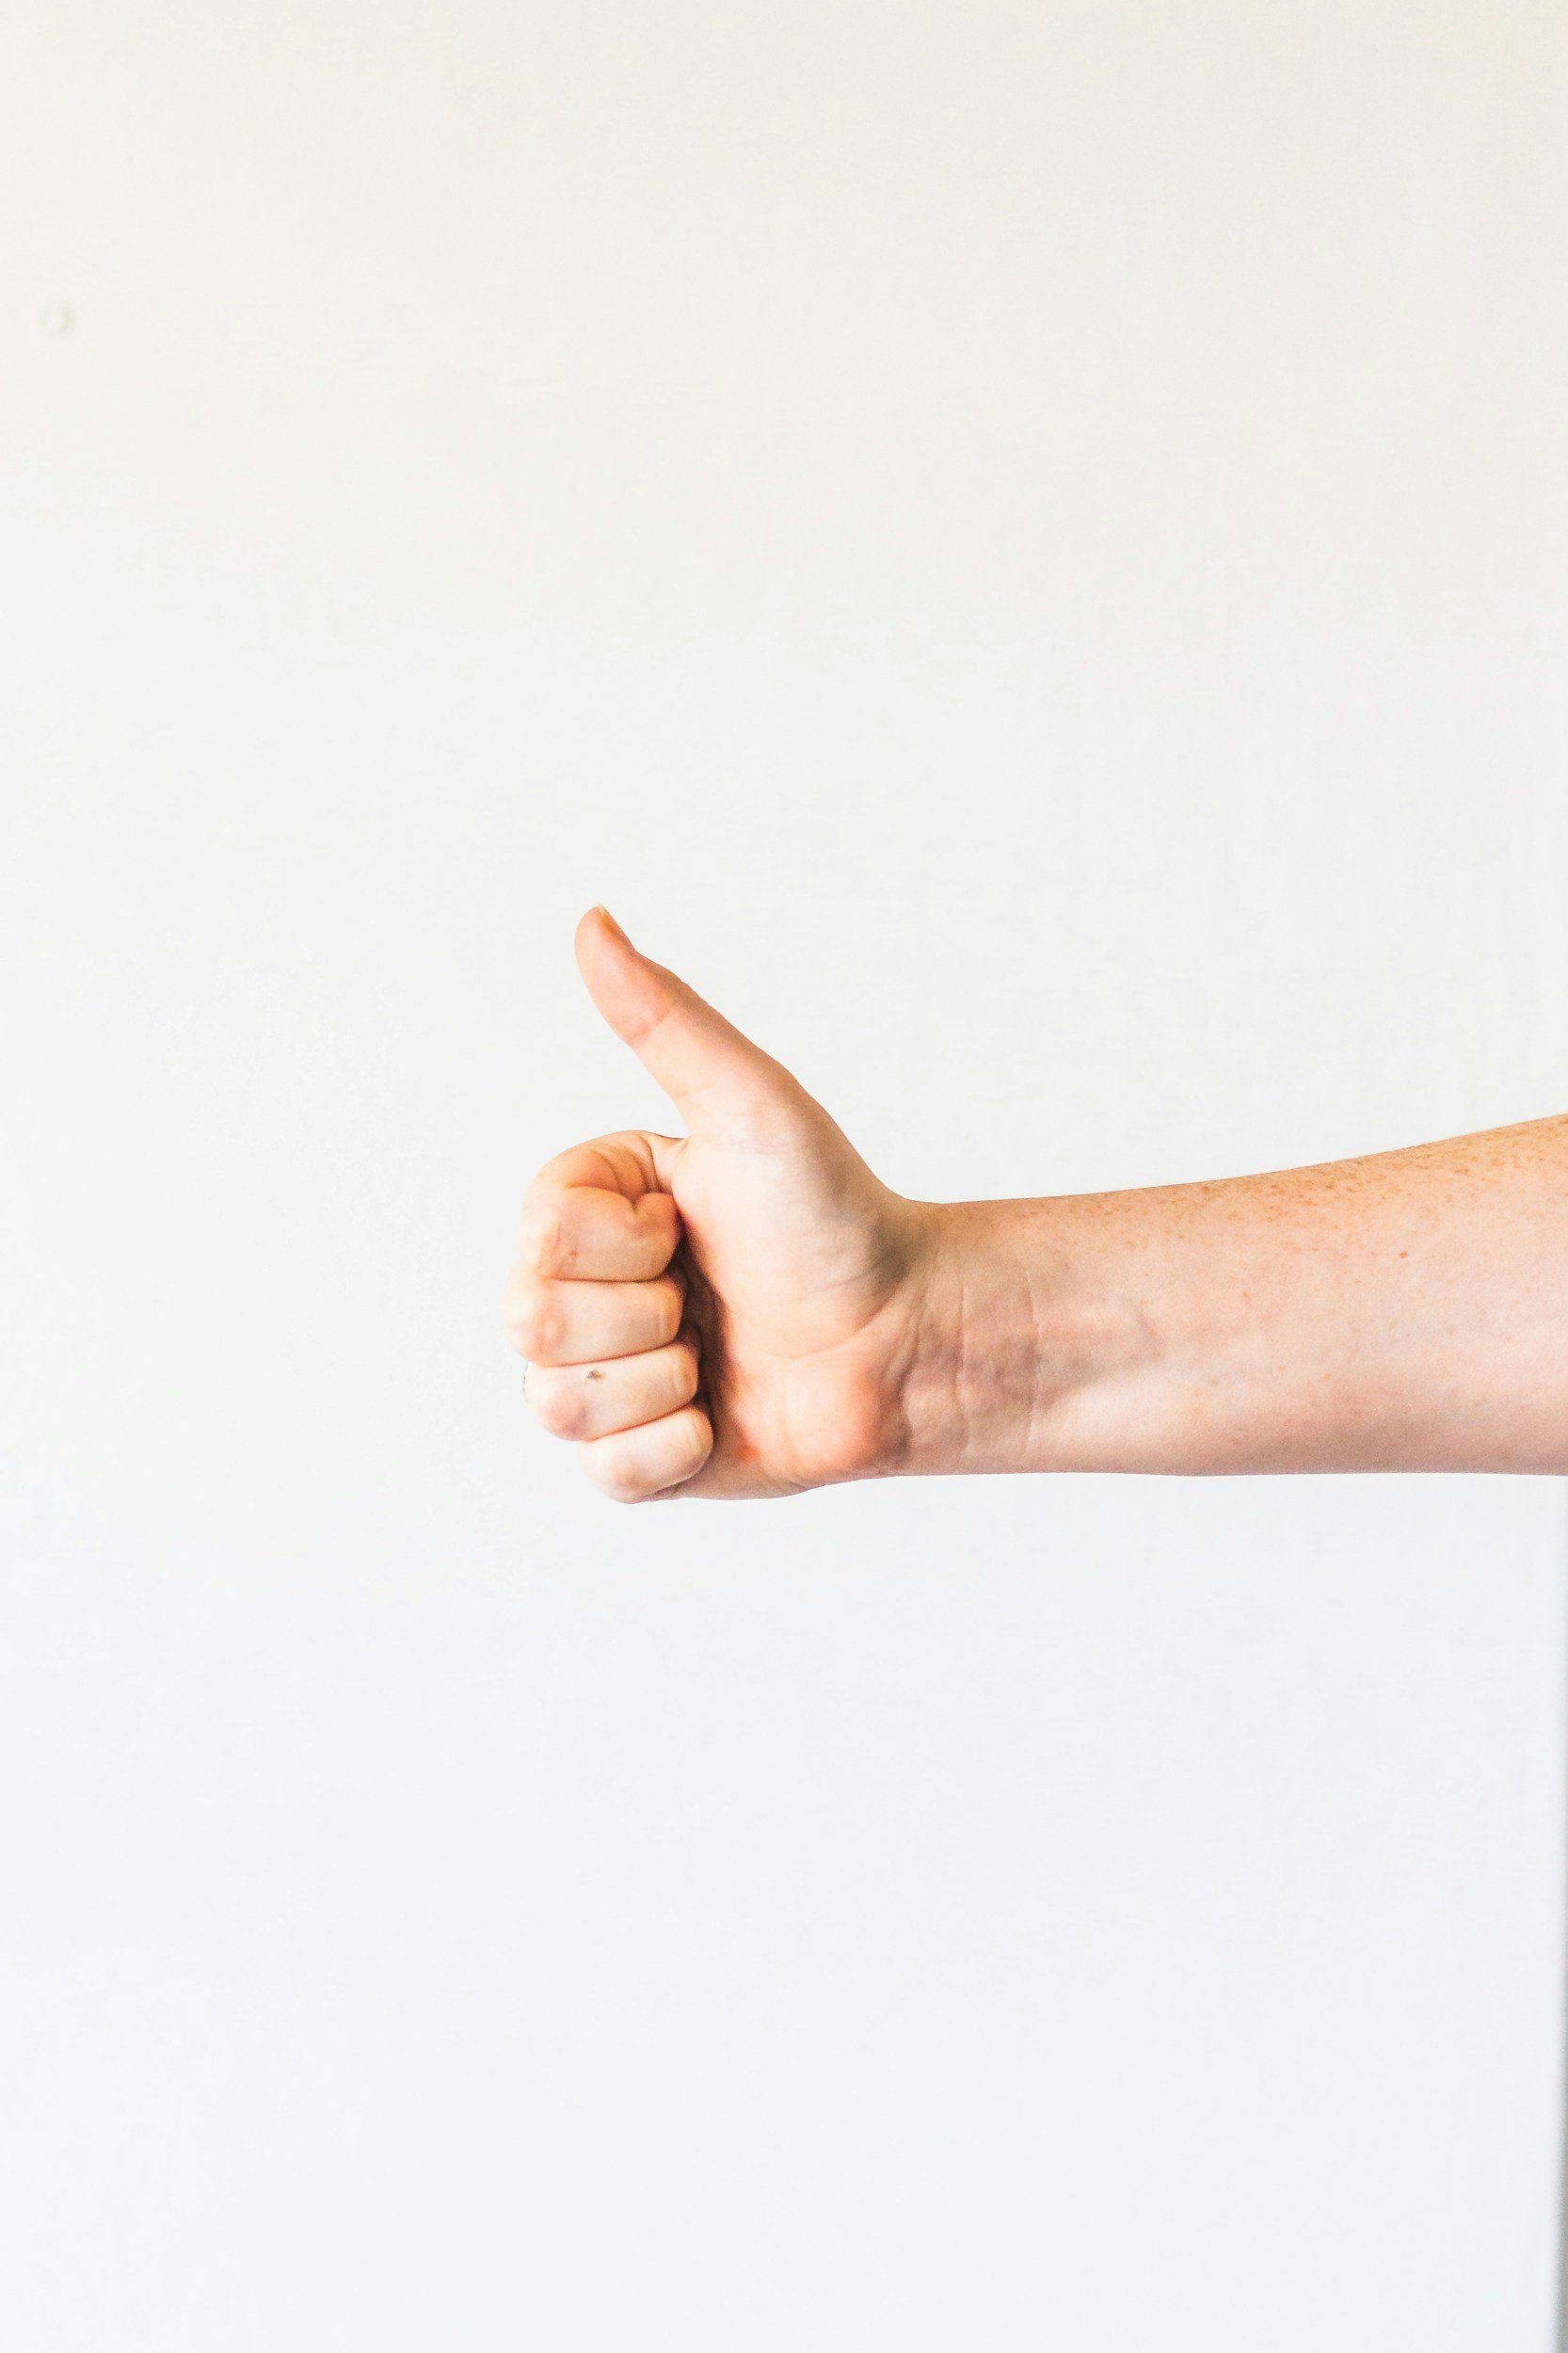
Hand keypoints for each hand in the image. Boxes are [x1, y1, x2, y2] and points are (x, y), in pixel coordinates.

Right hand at [506, 908, 939, 1501]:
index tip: (690, 1227)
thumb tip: (593, 921)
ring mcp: (610, 1377)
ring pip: (558, 1405)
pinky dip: (672, 1451)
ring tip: (718, 1358)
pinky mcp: (642, 1459)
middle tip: (709, 1298)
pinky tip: (721, 1416)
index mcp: (590, 1209)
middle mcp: (585, 1291)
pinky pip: (604, 1474)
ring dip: (659, 1384)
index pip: (537, 1241)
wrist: (910, 1337)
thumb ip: (663, 1019)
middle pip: (532, 1328)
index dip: (623, 1246)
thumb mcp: (749, 1108)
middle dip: (643, 1316)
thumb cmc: (837, 1216)